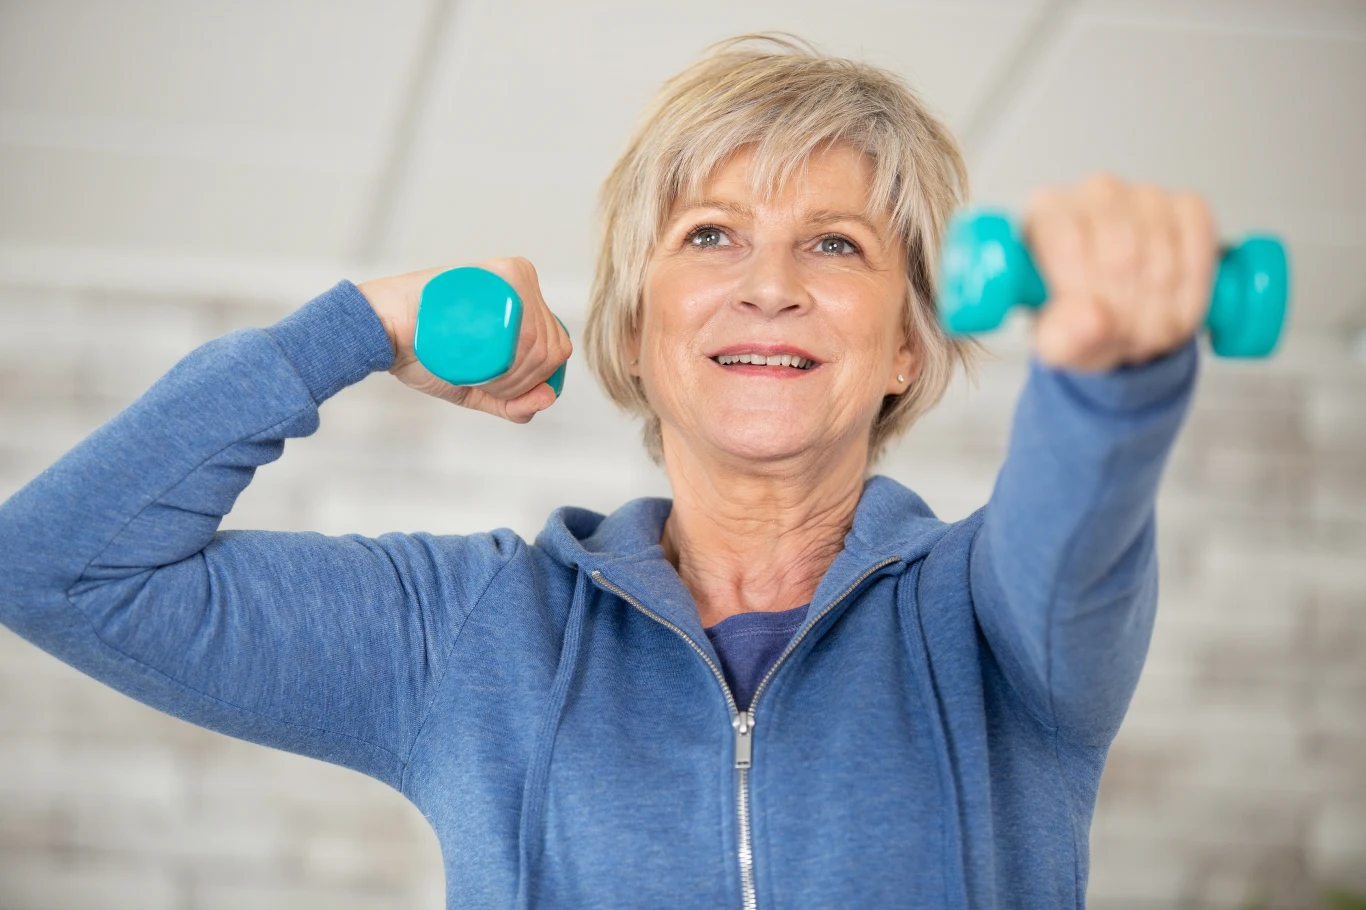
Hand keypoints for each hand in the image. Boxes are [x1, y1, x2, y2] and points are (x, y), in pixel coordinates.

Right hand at [357, 257, 571, 422]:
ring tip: (477, 372)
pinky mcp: (504, 273)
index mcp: (526, 309)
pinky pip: (528, 328)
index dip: (534, 381)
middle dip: (523, 382)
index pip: (556, 349)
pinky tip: (483, 361)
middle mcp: (525, 290)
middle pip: (553, 348)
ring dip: (514, 376)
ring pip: (542, 342)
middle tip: (484, 383)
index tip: (498, 388)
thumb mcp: (475, 388)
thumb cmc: (424, 353)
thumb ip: (512, 402)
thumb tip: (549, 398)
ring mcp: (516, 279)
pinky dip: (513, 361)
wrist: (384, 329)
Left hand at [1022, 174, 1216, 370]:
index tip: (1091, 328)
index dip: (1085, 296)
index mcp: (1047, 211)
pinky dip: (1190, 293)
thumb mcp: (1057, 343)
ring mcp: (1145, 195)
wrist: (1117, 318)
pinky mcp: (1189, 207)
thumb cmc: (1074, 319)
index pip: (1068, 243)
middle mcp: (1096, 192)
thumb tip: (1090, 321)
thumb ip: (1063, 337)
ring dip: (1159, 312)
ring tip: (1142, 330)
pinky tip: (1172, 308)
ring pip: (1162, 261)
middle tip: (1121, 338)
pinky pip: (1198, 251)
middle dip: (1125, 315)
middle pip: (1120, 257)